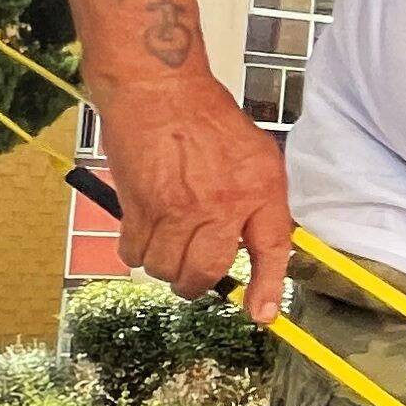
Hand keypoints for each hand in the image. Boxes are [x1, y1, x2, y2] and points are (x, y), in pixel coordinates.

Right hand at [97, 83, 293, 321]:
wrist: (160, 90)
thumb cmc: (208, 119)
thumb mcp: (257, 156)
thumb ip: (261, 202)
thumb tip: (262, 245)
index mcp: (259, 190)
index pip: (272, 249)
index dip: (267, 288)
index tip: (261, 315)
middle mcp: (221, 204)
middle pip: (206, 272)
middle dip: (197, 285)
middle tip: (194, 278)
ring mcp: (177, 208)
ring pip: (165, 269)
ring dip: (164, 267)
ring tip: (167, 247)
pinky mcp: (140, 206)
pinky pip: (133, 253)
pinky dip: (135, 252)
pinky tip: (144, 234)